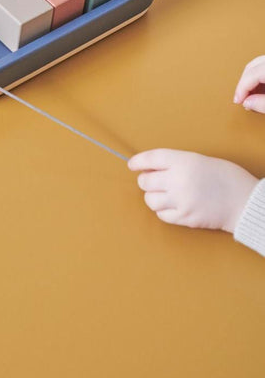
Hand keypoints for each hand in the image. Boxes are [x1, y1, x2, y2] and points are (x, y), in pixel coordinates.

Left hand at [128, 149, 256, 232]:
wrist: (245, 201)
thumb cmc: (226, 177)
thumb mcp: (200, 160)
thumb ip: (176, 164)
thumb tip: (152, 168)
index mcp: (183, 161)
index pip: (151, 159)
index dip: (138, 161)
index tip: (132, 164)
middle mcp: (178, 180)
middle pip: (145, 181)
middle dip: (146, 180)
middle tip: (152, 181)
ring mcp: (181, 201)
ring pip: (150, 200)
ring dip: (153, 197)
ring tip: (165, 195)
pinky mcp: (185, 218)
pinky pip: (162, 215)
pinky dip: (163, 211)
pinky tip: (173, 206)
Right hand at [233, 55, 264, 112]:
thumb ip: (262, 104)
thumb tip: (247, 103)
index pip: (250, 75)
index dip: (240, 89)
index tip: (238, 101)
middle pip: (251, 67)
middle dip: (243, 83)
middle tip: (241, 99)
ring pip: (257, 65)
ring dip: (251, 79)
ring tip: (250, 96)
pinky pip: (264, 66)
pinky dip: (259, 76)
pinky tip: (260, 89)